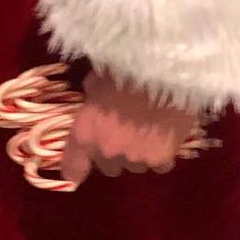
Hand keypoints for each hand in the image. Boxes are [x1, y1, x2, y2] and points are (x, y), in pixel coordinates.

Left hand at [57, 70, 198, 184]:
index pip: (73, 166)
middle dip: (115, 154)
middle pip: (109, 167)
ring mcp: (135, 158)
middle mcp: (106, 151)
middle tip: (125, 136)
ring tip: (148, 133)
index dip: (76, 169)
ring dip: (138, 155)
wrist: (164, 70)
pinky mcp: (161, 159)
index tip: (78, 172)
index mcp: (85, 132)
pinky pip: (159, 165)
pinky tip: (166, 138)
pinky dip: (161, 156)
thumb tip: (93, 96)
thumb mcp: (98, 77)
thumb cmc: (125, 67)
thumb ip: (92, 95)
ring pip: (135, 166)